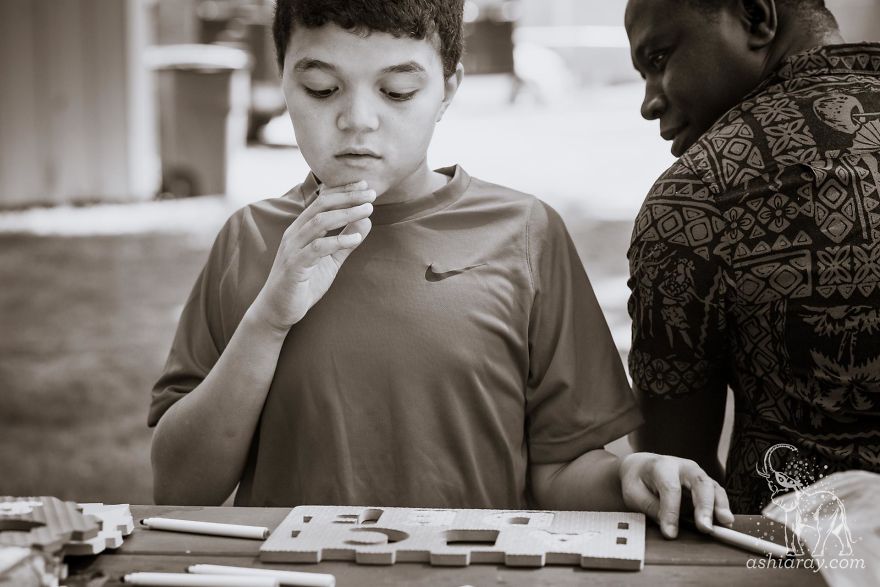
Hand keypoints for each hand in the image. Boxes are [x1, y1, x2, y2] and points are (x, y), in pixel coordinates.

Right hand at [253, 180, 374, 329]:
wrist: (278, 310)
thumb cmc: (303, 283)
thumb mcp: (330, 260)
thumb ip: (345, 242)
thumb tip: (366, 222)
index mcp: (302, 229)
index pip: (322, 201)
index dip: (343, 191)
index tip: (364, 185)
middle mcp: (295, 234)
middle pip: (321, 206)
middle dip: (347, 196)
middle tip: (371, 193)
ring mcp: (293, 249)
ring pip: (319, 222)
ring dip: (346, 213)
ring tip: (367, 210)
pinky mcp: (294, 267)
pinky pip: (317, 249)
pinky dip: (338, 241)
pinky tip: (356, 239)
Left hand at [620, 452, 733, 538]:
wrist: (640, 466)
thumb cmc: (636, 480)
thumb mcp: (633, 493)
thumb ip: (650, 507)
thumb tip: (667, 526)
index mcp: (661, 466)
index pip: (670, 489)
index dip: (671, 512)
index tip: (670, 533)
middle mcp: (683, 466)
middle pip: (699, 483)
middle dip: (704, 506)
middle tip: (706, 528)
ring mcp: (696, 473)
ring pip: (713, 487)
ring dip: (720, 506)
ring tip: (725, 523)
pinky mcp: (704, 483)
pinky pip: (717, 493)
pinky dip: (722, 507)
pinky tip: (726, 522)